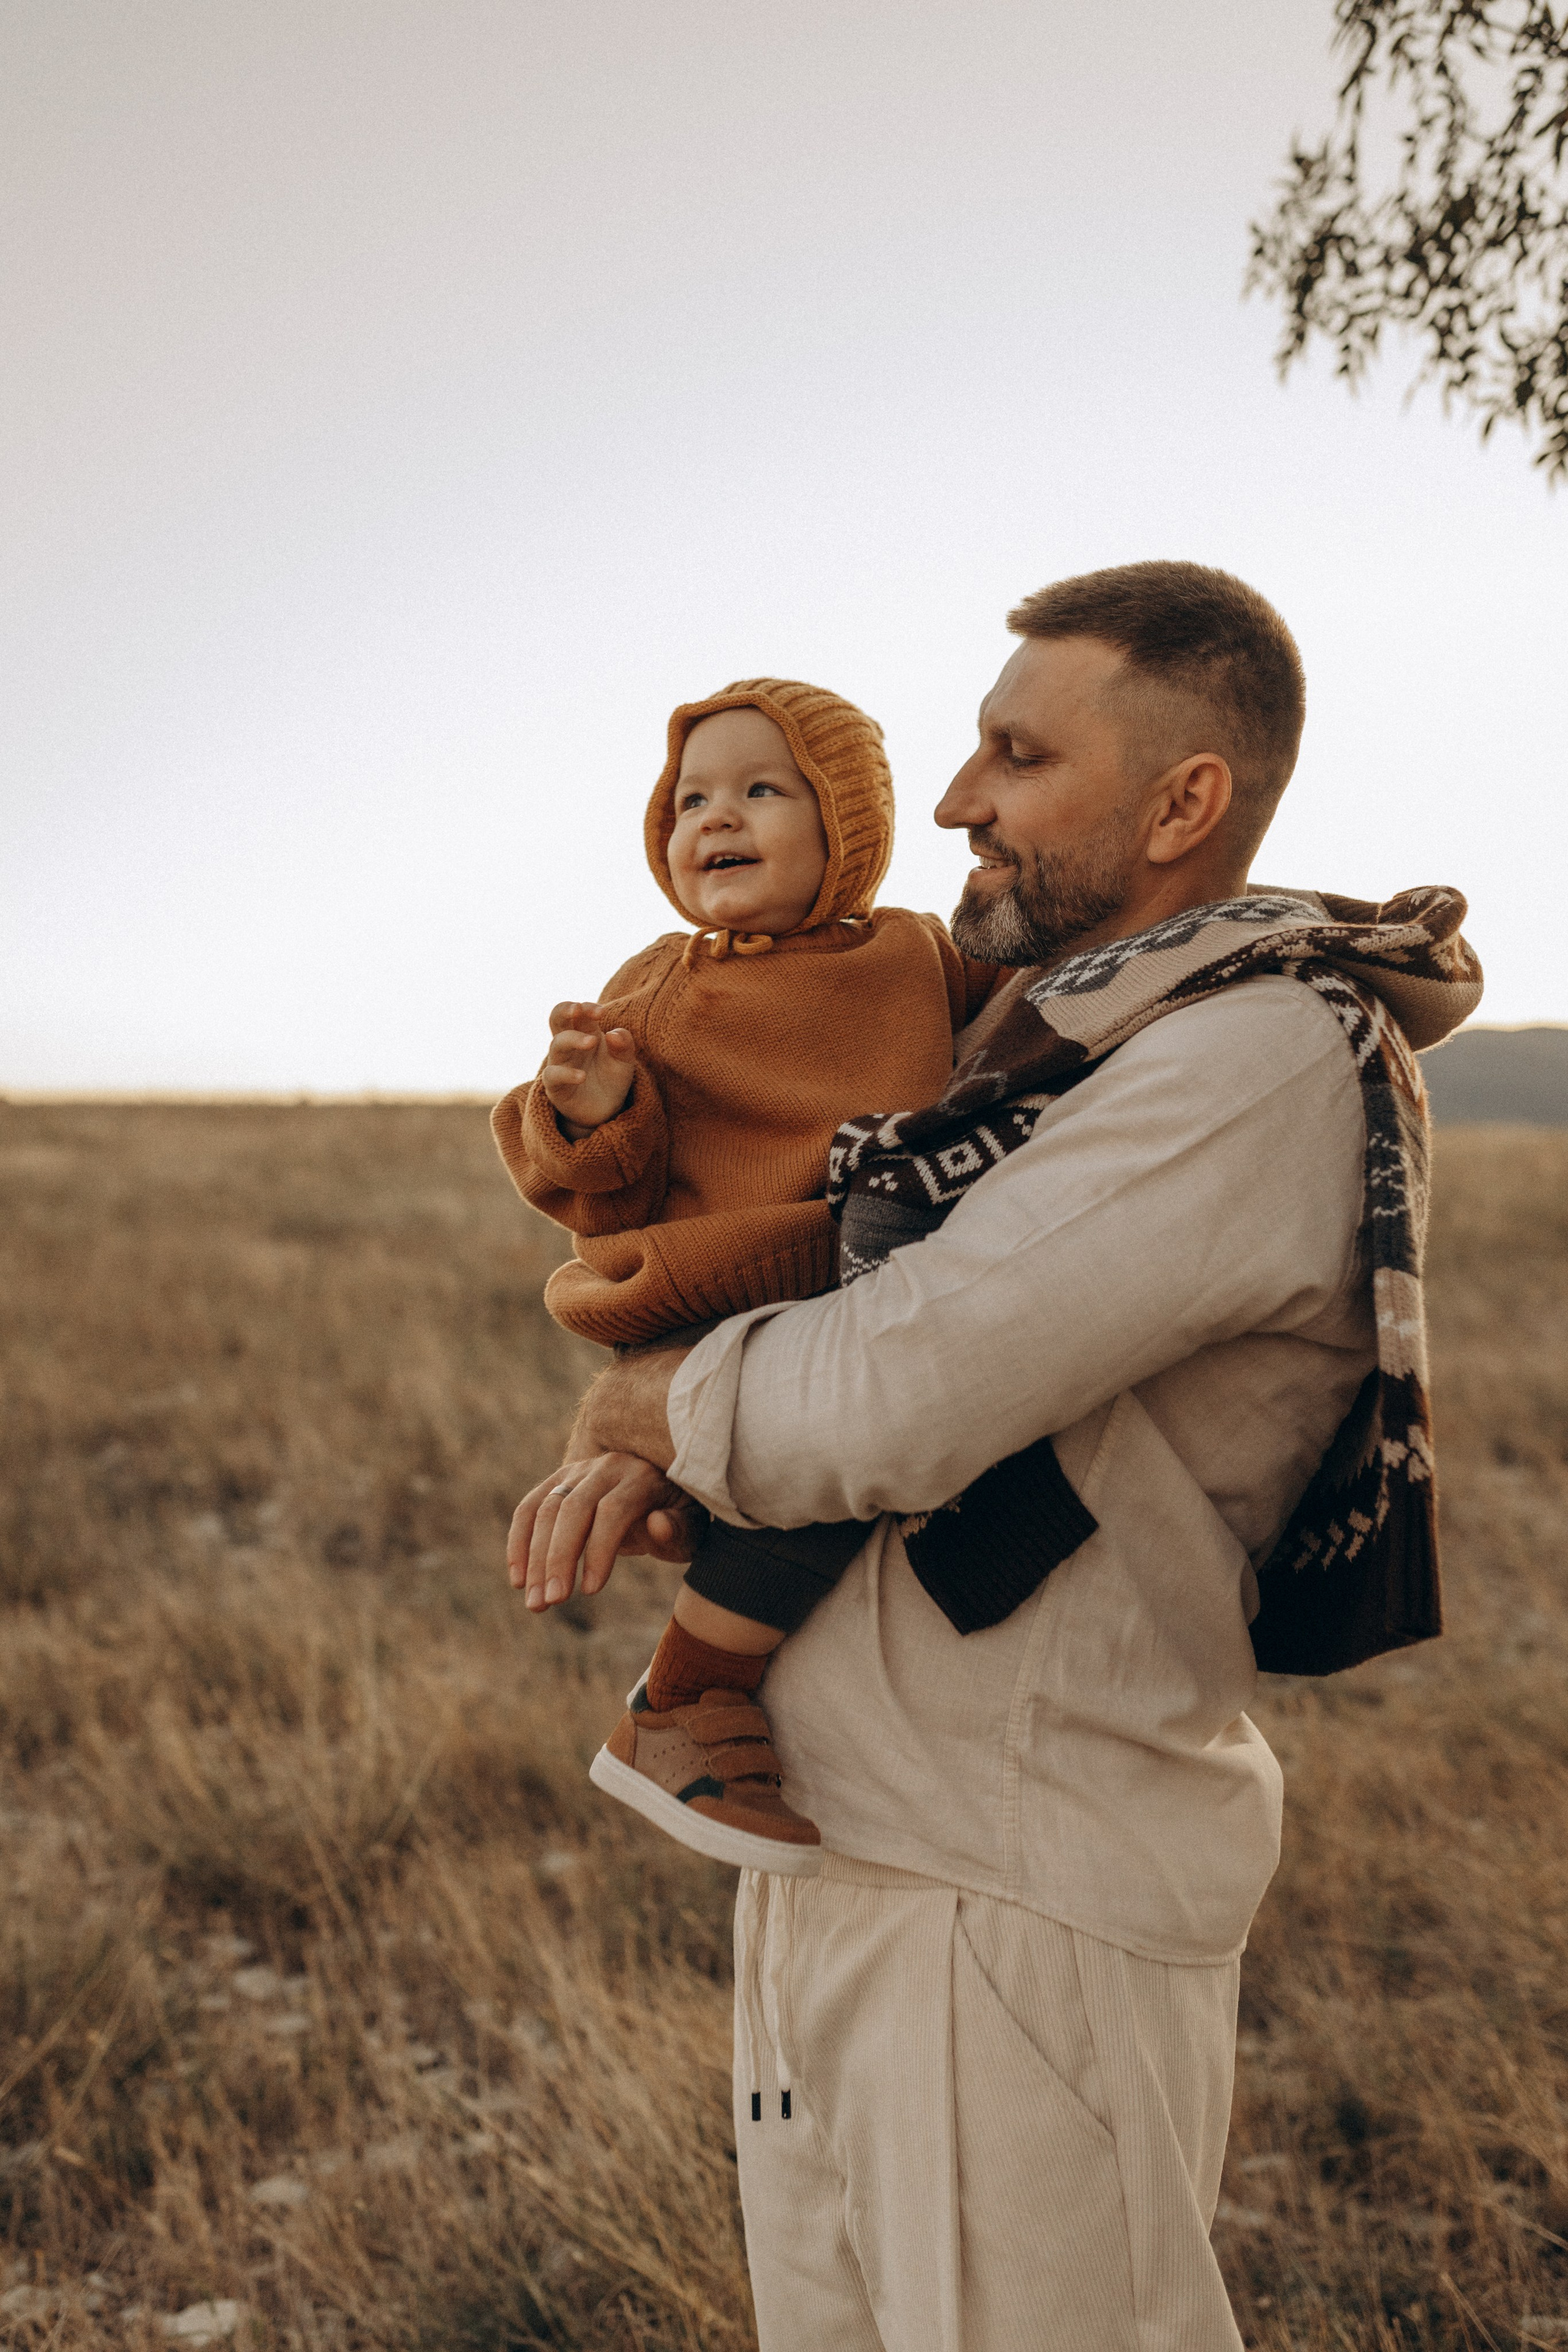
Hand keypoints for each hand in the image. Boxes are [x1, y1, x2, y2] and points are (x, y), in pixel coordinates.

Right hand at [507, 1452, 698, 1609]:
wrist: (663, 1488)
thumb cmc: (681, 1517)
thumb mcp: (692, 1527)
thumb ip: (678, 1528)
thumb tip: (657, 1523)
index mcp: (642, 1477)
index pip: (612, 1510)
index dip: (599, 1550)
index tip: (591, 1591)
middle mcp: (608, 1467)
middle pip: (572, 1508)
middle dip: (557, 1558)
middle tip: (551, 1602)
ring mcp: (579, 1470)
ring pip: (546, 1510)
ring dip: (534, 1559)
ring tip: (535, 1603)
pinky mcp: (559, 1480)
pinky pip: (530, 1508)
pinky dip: (519, 1543)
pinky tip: (518, 1580)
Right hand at [541, 1001, 636, 1134]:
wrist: (606, 1110)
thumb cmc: (612, 1078)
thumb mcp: (624, 1061)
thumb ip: (624, 1045)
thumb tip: (614, 1034)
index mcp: (586, 1032)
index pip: (578, 1012)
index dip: (586, 1008)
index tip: (601, 1012)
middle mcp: (570, 1046)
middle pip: (556, 1019)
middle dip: (564, 1010)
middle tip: (578, 1009)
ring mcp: (560, 1064)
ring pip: (556, 1044)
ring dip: (572, 1039)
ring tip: (591, 1042)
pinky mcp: (555, 1087)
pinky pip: (552, 1075)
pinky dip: (566, 1074)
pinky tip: (582, 1076)